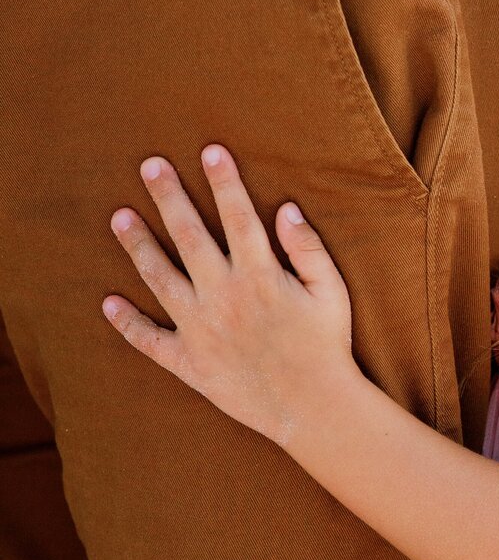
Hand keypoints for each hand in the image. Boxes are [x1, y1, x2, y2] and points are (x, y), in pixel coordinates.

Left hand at [103, 145, 355, 448]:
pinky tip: (107, 303)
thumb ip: (308, 249)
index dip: (224, 182)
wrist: (313, 408)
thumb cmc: (327, 346)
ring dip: (138, 245)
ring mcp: (200, 330)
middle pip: (189, 236)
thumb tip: (287, 208)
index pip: (238, 216)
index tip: (210, 151)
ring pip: (160, 278)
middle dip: (169, 197)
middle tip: (150, 165)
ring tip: (119, 216)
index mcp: (260, 276)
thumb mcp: (331, 292)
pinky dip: (127, 323)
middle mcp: (223, 297)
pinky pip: (149, 340)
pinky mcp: (189, 363)